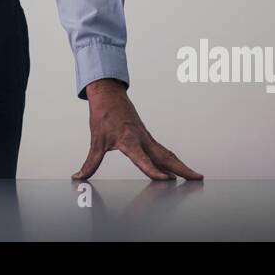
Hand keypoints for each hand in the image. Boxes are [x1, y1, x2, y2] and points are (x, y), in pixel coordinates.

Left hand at [72, 78, 202, 181]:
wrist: (108, 94)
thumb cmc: (102, 115)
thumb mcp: (96, 141)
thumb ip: (90, 163)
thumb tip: (78, 177)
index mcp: (128, 139)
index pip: (142, 158)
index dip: (153, 170)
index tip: (165, 180)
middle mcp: (141, 138)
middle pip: (165, 156)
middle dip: (181, 169)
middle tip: (197, 179)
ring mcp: (146, 137)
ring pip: (167, 153)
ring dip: (181, 165)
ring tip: (195, 176)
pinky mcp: (147, 136)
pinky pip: (162, 150)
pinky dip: (172, 159)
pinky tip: (177, 168)